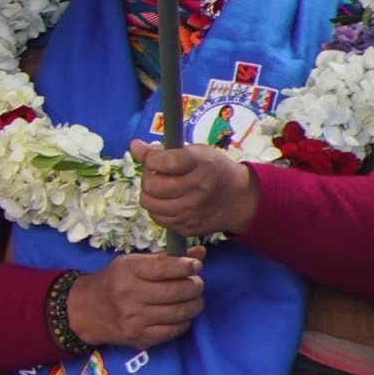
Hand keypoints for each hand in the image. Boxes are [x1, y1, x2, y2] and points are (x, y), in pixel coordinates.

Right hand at [65, 251, 204, 350]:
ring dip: (194, 304)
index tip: (195, 265)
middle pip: (178, 291)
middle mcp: (130, 295)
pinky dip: (184, 321)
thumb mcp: (132, 264)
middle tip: (196, 284)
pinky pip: (175, 330)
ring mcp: (135, 319)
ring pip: (181, 312)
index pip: (166, 267)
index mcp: (128, 271)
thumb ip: (166, 259)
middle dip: (195, 286)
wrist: (85, 311)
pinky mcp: (140, 338)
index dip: (188, 266)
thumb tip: (200, 253)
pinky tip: (180, 315)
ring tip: (192, 299)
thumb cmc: (113, 282)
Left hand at [130, 140, 259, 238]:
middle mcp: (199, 189)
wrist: (239, 199)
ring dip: (150, 194)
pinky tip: (168, 202)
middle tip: (157, 174)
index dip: (151, 159)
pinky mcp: (188, 228)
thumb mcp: (196, 152)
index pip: (166, 162)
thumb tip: (134, 146)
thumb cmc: (213, 170)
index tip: (152, 158)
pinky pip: (158, 219)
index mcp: (202, 164)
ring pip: (150, 204)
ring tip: (161, 188)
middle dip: (148, 177)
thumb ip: (164, 150)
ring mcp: (193, 211)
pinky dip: (158, 209)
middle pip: (152, 186)